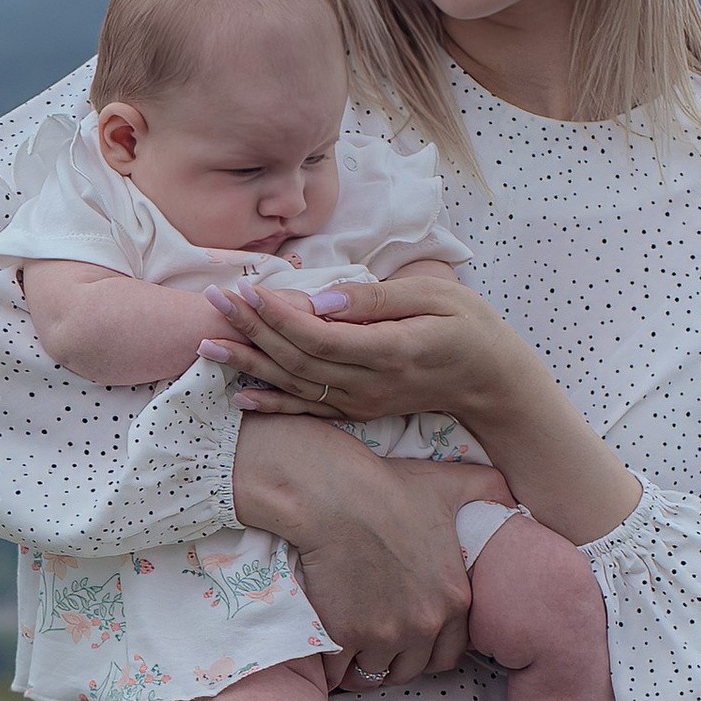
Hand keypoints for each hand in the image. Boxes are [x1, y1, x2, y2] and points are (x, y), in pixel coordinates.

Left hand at [201, 262, 488, 425]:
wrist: (492, 382)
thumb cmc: (469, 327)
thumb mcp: (435, 297)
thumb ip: (376, 299)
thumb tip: (321, 300)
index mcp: (389, 350)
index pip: (318, 336)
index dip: (276, 315)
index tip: (246, 289)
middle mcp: (369, 384)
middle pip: (297, 359)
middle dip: (251, 330)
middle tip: (214, 300)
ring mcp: (362, 402)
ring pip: (294, 385)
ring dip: (249, 364)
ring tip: (208, 344)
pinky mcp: (359, 411)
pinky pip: (308, 409)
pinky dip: (272, 403)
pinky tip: (239, 394)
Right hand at [232, 419, 472, 684]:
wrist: (336, 496)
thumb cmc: (391, 488)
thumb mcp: (454, 482)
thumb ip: (491, 490)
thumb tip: (514, 502)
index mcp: (454, 599)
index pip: (449, 655)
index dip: (428, 650)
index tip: (411, 640)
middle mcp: (424, 624)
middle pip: (411, 669)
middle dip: (396, 662)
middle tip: (379, 646)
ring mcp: (383, 633)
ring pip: (374, 673)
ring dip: (363, 666)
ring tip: (352, 651)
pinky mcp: (345, 634)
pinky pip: (340, 670)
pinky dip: (334, 666)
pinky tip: (329, 651)